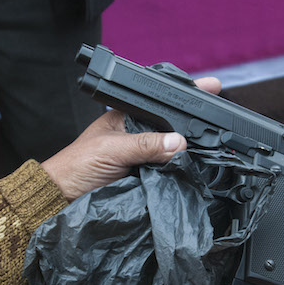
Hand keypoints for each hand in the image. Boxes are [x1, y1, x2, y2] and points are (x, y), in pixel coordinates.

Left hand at [41, 77, 221, 200]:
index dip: (186, 94)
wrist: (64, 197)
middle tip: (219, 121)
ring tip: (213, 145)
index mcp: (128, 116)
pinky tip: (194, 168)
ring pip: (173, 148)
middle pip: (172, 124)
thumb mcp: (113, 149)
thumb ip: (145, 144)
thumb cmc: (78, 165)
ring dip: (189, 150)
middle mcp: (139, 133)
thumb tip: (179, 142)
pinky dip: (180, 170)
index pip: (161, 101)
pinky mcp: (145, 176)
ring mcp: (143, 155)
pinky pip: (169, 170)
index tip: (213, 88)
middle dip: (193, 124)